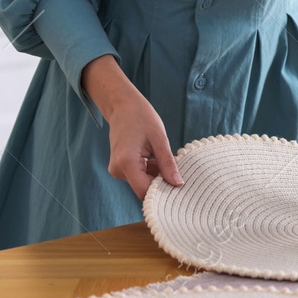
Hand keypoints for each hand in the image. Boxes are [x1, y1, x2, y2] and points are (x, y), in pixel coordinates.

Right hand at [83, 55, 181, 200]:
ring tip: (164, 157)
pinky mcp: (120, 167)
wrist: (122, 106)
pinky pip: (138, 176)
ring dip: (156, 175)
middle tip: (177, 170)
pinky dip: (150, 170)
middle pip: (144, 188)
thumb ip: (167, 163)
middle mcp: (118, 170)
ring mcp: (117, 169)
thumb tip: (178, 184)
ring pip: (142, 182)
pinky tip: (156, 157)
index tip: (180, 187)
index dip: (163, 192)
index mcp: (126, 162)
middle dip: (161, 182)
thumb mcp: (159, 139)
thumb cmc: (141, 117)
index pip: (145, 191)